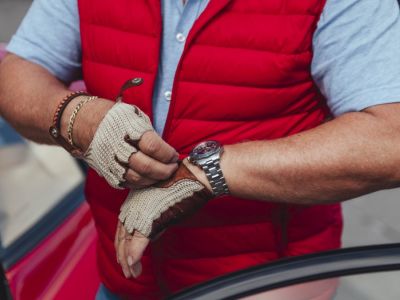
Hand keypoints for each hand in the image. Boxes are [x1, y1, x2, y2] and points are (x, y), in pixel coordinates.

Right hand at [66, 98, 178, 188]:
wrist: (81, 122)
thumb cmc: (113, 117)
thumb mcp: (134, 115)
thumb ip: (149, 132)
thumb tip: (165, 149)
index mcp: (128, 130)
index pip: (153, 147)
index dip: (167, 154)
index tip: (174, 155)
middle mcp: (118, 148)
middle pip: (147, 166)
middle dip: (165, 170)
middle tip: (173, 168)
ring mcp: (111, 162)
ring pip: (138, 179)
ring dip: (155, 179)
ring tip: (164, 174)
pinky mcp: (107, 172)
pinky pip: (127, 183)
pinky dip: (141, 183)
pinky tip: (150, 178)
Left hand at [115, 161, 212, 277]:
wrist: (194, 177)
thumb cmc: (183, 187)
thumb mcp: (163, 203)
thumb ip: (154, 218)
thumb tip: (151, 234)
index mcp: (135, 200)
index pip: (122, 227)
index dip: (122, 245)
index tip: (124, 258)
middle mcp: (133, 205)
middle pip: (122, 236)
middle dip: (123, 256)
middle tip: (128, 272)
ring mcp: (140, 211)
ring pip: (128, 241)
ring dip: (129, 260)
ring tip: (132, 274)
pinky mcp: (151, 218)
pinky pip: (138, 241)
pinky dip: (135, 255)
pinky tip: (133, 265)